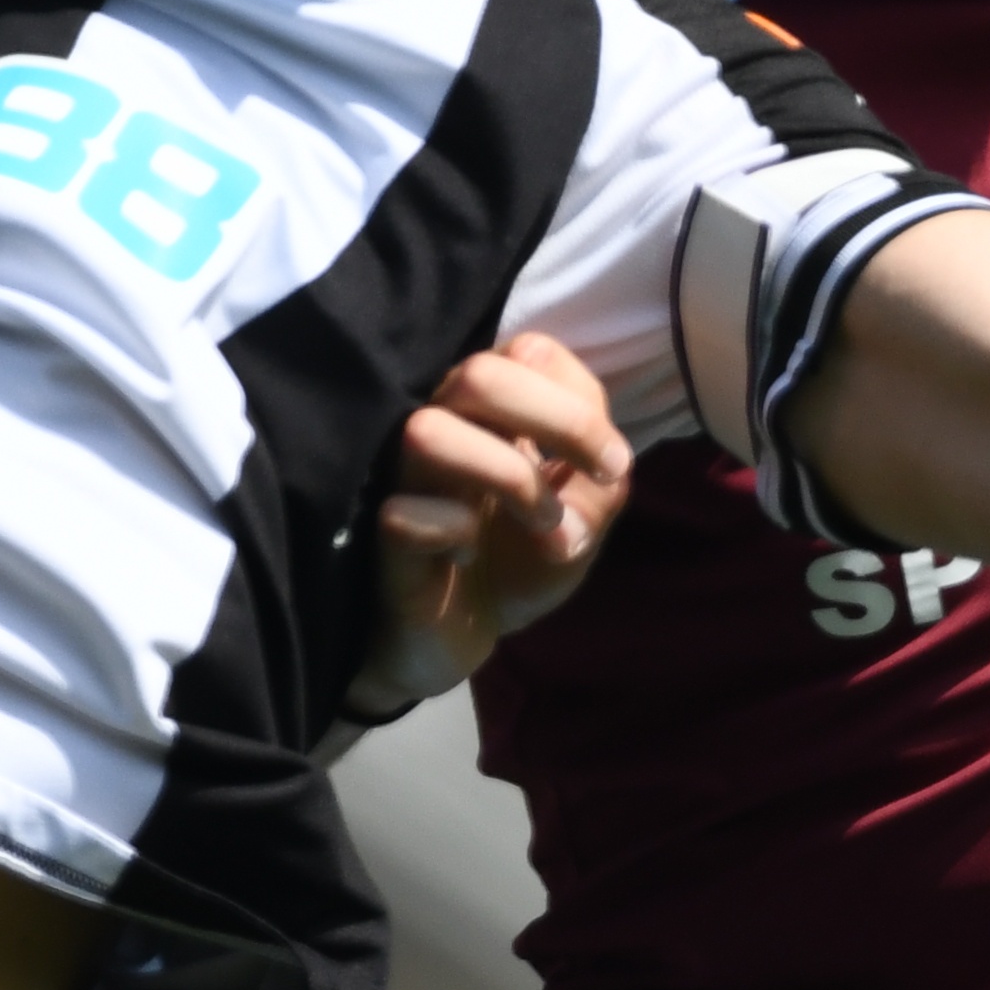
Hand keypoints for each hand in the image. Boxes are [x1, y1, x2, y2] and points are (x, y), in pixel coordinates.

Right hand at [342, 329, 631, 719]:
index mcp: (490, 408)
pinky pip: (405, 513)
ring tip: (538, 521)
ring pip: (428, 432)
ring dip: (508, 477)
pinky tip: (463, 557)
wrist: (457, 636)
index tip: (611, 465)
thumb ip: (603, 483)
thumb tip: (601, 468)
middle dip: (559, 422)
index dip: (580, 403)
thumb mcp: (582, 523)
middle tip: (595, 479)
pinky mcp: (378, 530)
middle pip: (480, 373)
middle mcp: (441, 422)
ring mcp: (400, 473)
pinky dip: (453, 534)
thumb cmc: (516, 563)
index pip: (530, 353)